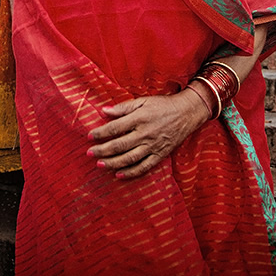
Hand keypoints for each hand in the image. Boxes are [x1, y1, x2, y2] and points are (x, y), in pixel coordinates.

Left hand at [86, 90, 208, 179]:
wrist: (186, 113)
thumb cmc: (162, 105)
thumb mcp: (142, 101)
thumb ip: (123, 107)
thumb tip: (104, 111)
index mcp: (139, 118)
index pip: (115, 127)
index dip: (101, 132)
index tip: (89, 136)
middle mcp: (145, 134)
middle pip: (120, 145)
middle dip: (102, 150)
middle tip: (89, 153)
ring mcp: (152, 146)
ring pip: (129, 158)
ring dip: (113, 163)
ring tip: (100, 165)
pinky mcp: (160, 155)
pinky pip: (144, 167)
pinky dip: (131, 172)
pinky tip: (119, 175)